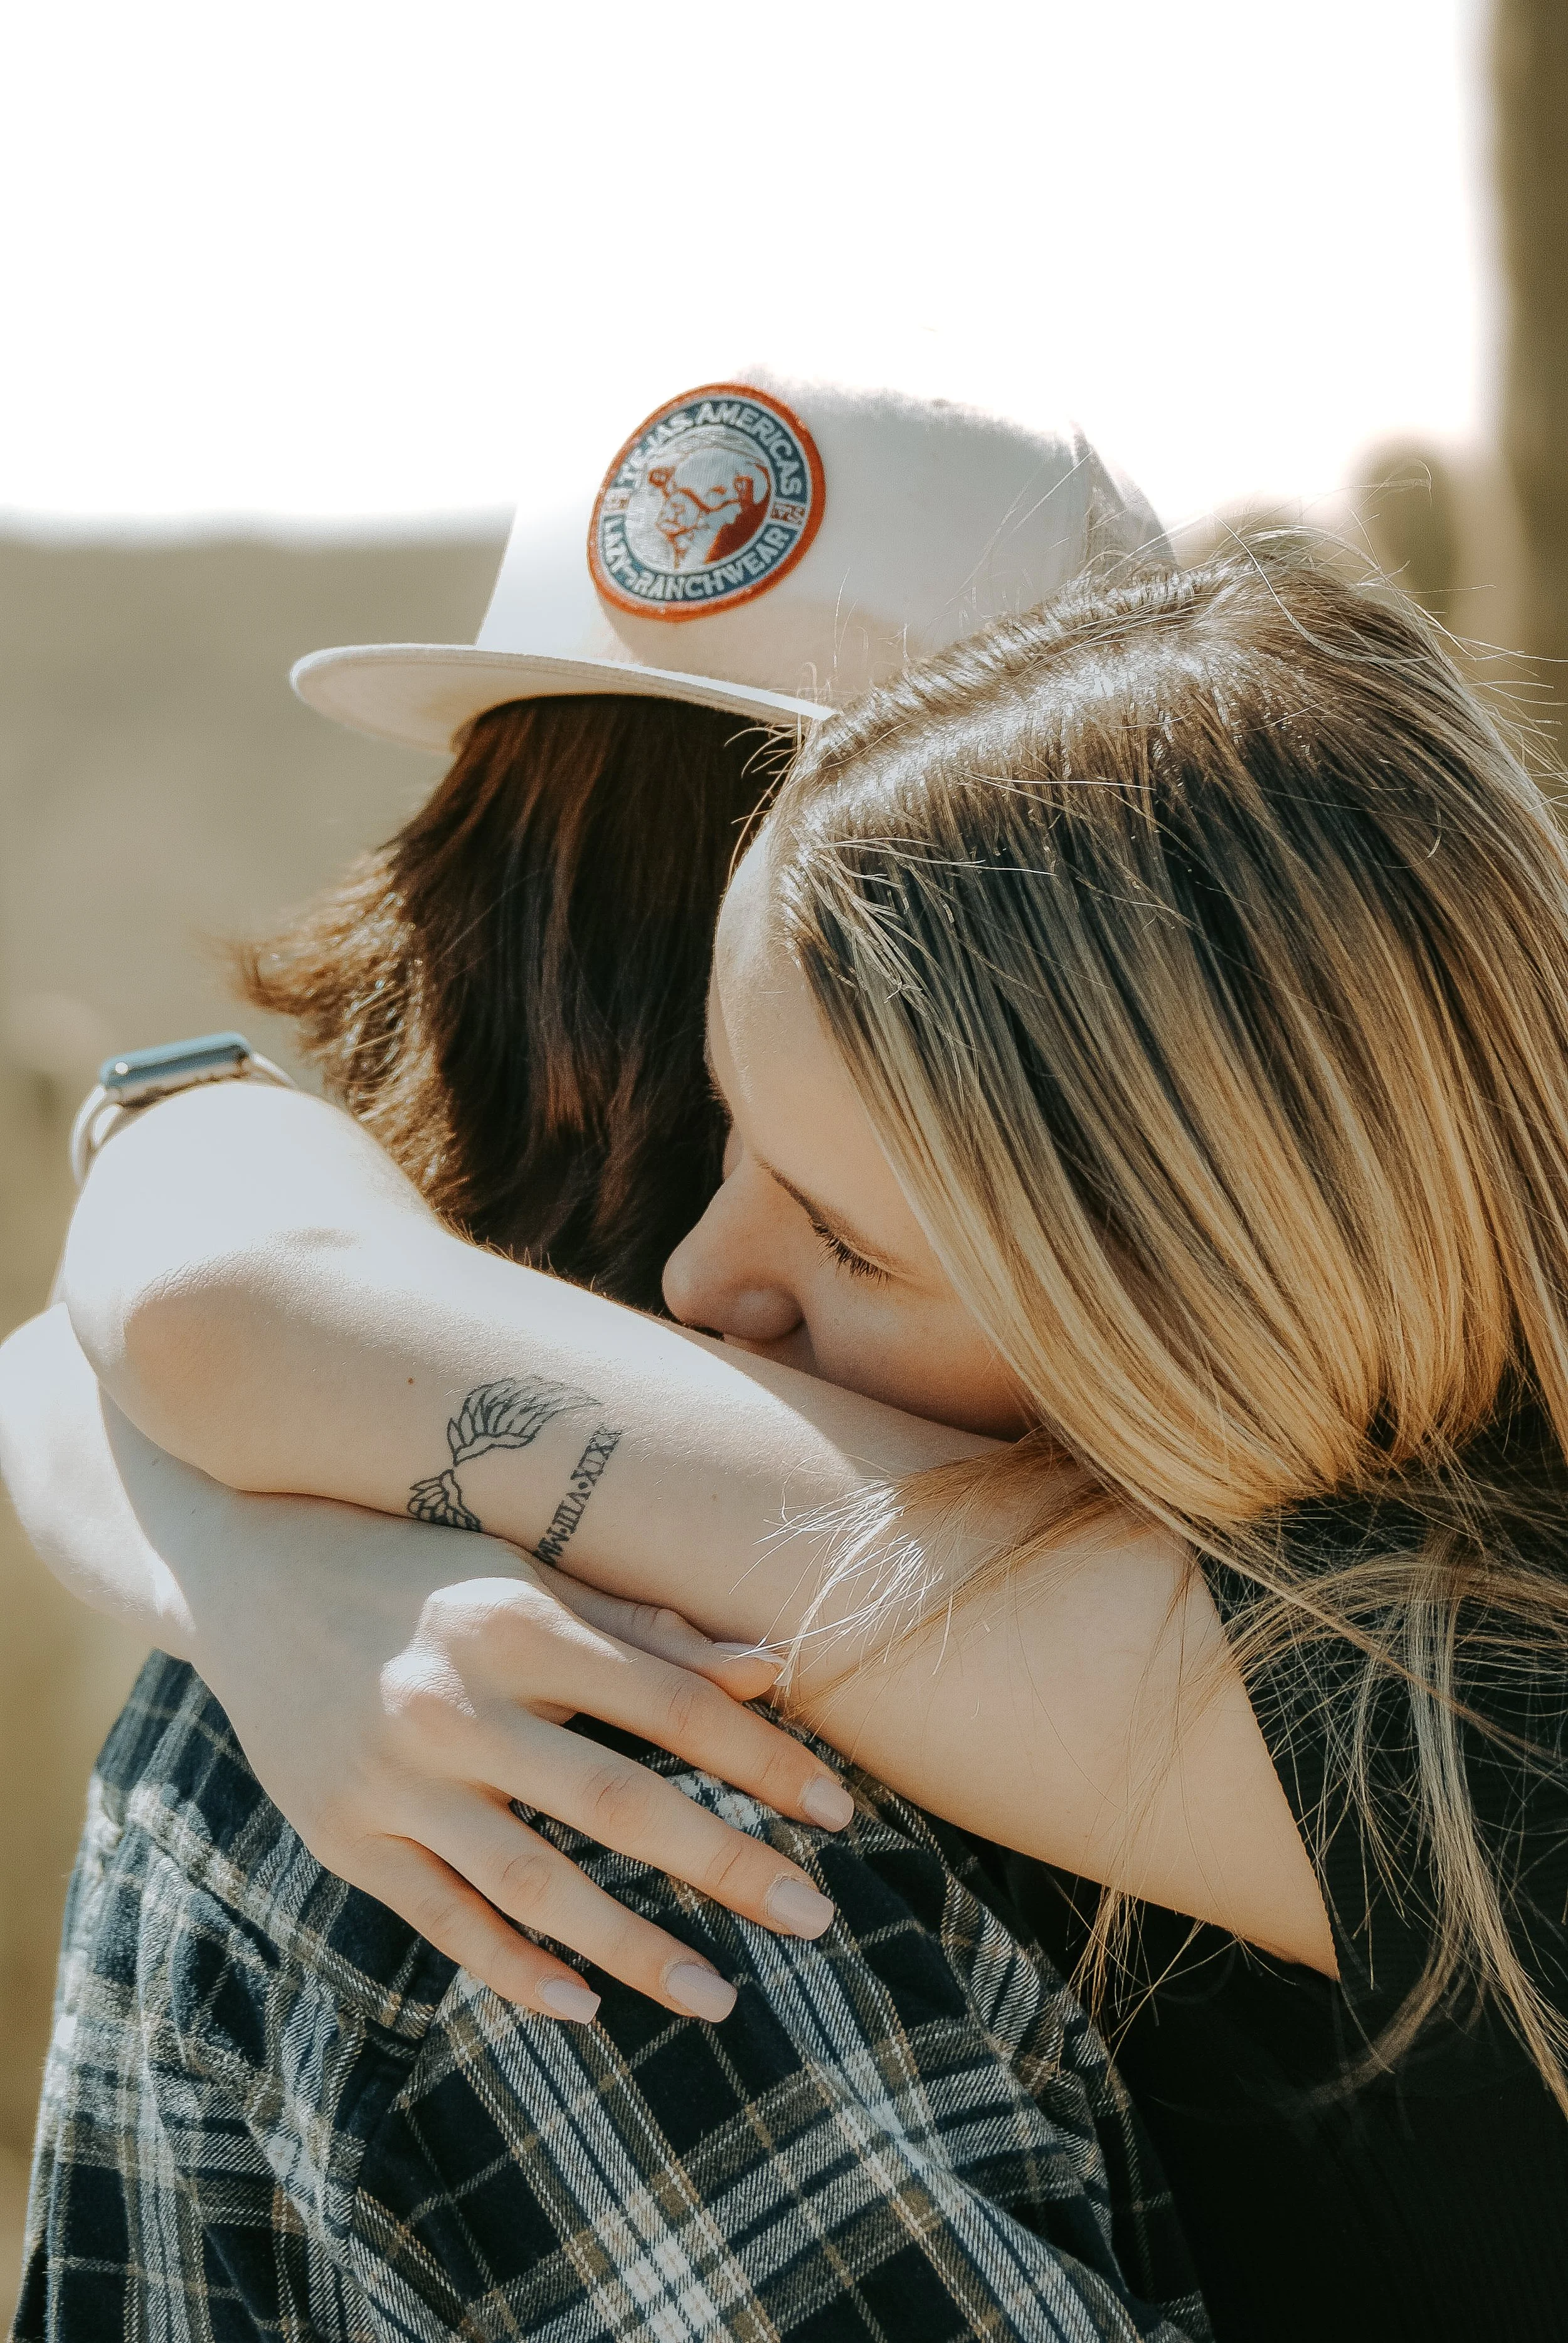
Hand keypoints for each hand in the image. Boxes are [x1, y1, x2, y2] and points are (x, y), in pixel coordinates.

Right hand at [98, 1417, 852, 2024]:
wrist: (248, 1577)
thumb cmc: (416, 1567)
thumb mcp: (528, 1573)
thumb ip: (644, 1627)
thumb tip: (772, 1664)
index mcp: (516, 1621)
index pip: (672, 1704)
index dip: (763, 1759)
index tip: (837, 1811)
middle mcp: (457, 1702)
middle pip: (621, 1801)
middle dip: (727, 1864)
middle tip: (815, 1915)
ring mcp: (396, 1779)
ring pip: (536, 1883)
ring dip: (636, 1946)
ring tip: (721, 1994)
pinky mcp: (345, 1836)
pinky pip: (443, 1920)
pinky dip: (514, 1969)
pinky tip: (585, 2005)